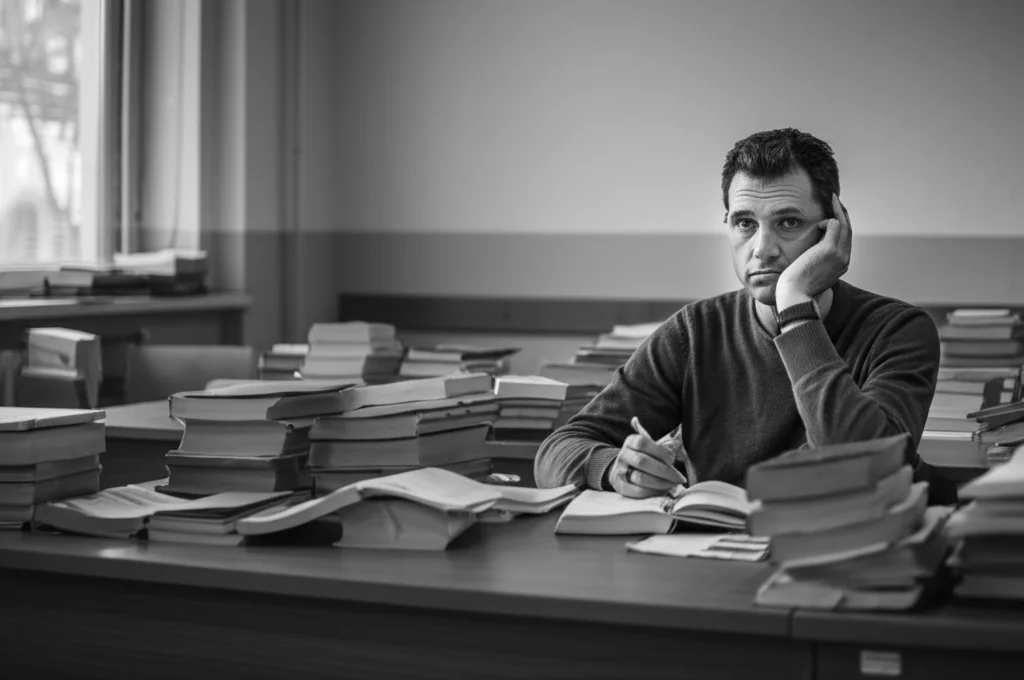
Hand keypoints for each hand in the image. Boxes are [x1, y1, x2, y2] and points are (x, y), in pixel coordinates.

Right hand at [608, 432, 687, 498]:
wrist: (624, 469)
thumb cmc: (645, 457)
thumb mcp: (651, 449)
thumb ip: (662, 452)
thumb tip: (674, 462)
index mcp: (631, 441)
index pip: (643, 443)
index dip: (659, 451)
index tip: (672, 458)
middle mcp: (623, 455)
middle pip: (642, 462)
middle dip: (664, 471)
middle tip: (679, 478)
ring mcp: (620, 471)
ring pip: (640, 478)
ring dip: (660, 483)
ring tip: (673, 484)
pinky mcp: (621, 486)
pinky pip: (638, 491)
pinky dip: (653, 492)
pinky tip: (663, 490)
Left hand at [776, 193, 851, 308]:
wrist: (795, 297)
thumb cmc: (796, 288)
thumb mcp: (810, 273)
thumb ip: (814, 261)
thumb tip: (808, 254)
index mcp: (840, 265)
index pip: (845, 240)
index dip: (841, 225)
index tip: (834, 215)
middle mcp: (844, 259)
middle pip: (848, 230)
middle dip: (842, 214)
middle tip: (836, 201)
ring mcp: (839, 254)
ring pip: (844, 225)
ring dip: (838, 210)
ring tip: (832, 199)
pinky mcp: (830, 249)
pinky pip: (835, 225)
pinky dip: (828, 220)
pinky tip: (818, 223)